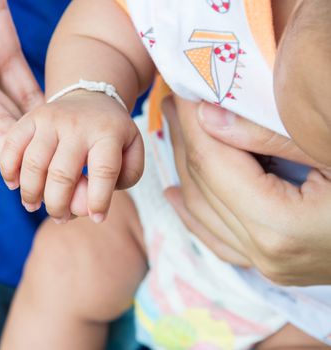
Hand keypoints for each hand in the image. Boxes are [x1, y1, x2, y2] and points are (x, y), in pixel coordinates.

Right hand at [0, 91, 143, 223]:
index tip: (96, 218)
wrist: (91, 96)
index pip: (104, 171)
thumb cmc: (111, 134)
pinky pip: (12, 145)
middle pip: (62, 174)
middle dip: (58, 205)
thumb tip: (93, 202)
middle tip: (60, 218)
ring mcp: (51, 119)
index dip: (98, 201)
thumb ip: (124, 177)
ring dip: (30, 192)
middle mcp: (78, 125)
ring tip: (33, 206)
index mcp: (108, 133)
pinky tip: (14, 184)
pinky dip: (8, 169)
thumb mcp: (132, 151)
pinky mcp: (30, 118)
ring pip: (33, 163)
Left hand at [164, 96, 330, 285]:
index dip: (193, 123)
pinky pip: (218, 238)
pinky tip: (174, 194)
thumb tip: (208, 117)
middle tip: (174, 104)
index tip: (183, 93)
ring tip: (174, 131)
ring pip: (204, 212)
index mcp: (282, 226)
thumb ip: (269, 135)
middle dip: (186, 139)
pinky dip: (194, 212)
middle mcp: (268, 254)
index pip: (214, 164)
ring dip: (186, 168)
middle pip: (204, 186)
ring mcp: (270, 266)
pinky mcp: (275, 267)